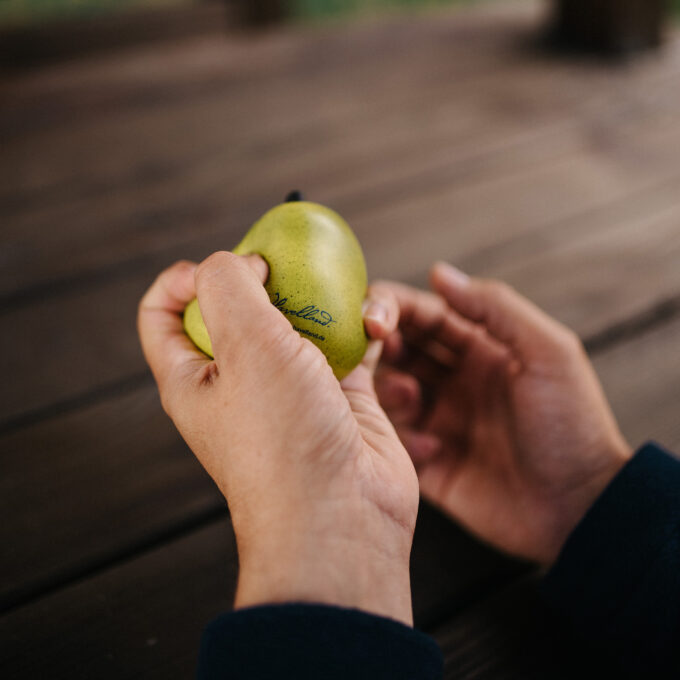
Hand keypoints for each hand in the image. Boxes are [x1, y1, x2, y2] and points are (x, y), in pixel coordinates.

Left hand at [138, 252, 418, 624]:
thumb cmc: (283, 440)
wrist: (344, 515)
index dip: (183, 278)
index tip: (228, 269)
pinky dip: (360, 327)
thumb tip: (242, 263)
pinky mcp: (340, 396)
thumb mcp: (243, 345)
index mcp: (194, 377)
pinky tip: (375, 323)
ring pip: (299, 323)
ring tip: (341, 296)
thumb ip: (228, 284)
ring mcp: (292, 390)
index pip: (163, 313)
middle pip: (238, 310)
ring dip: (322, 301)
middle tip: (295, 273)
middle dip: (266, 281)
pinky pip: (347, 344)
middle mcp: (239, 382)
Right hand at [375, 263, 631, 564]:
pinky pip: (394, 441)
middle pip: (396, 349)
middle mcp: (451, 380)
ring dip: (389, 389)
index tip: (372, 317)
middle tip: (373, 350)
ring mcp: (438, 421)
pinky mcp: (429, 463)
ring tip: (411, 399)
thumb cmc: (571, 424)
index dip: (391, 307)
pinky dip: (403, 438)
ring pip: (386, 392)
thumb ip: (494, 308)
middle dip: (378, 345)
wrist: (580, 507)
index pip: (422, 315)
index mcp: (478, 348)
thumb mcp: (546, 352)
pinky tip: (435, 449)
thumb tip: (439, 272)